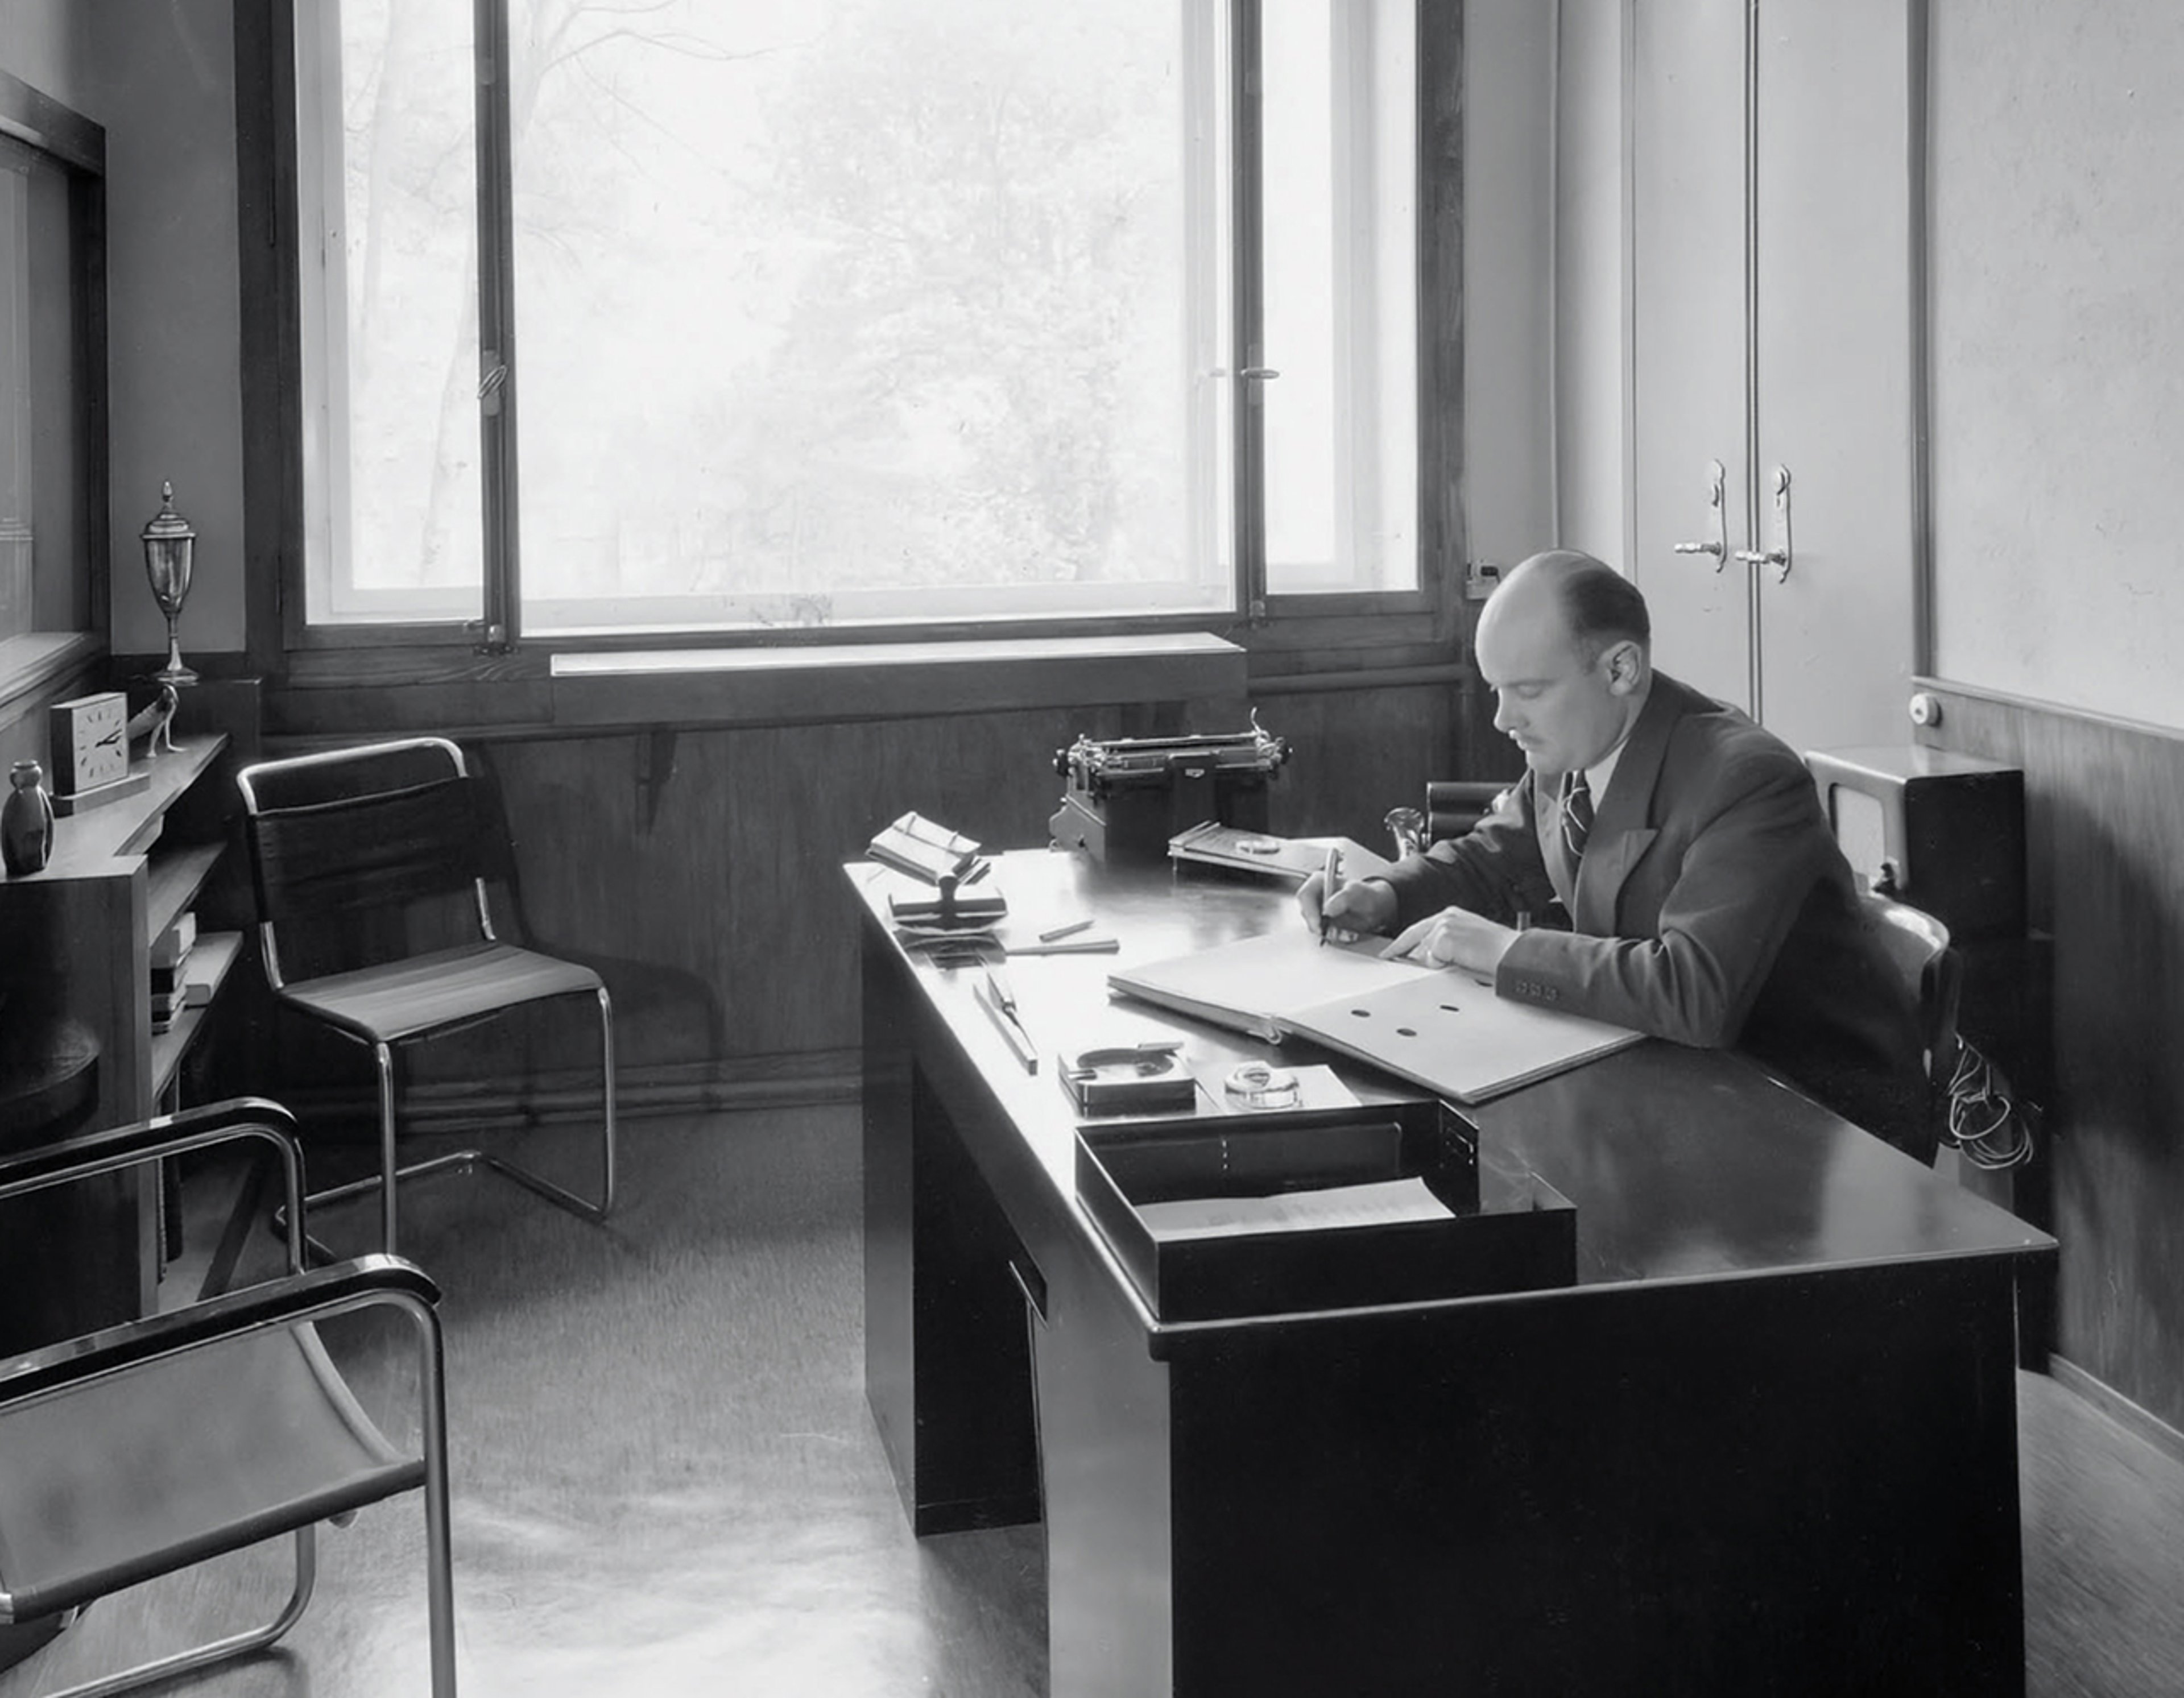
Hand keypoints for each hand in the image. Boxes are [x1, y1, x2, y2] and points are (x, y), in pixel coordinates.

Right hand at [1299, 873, 1396, 940]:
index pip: (1305, 896)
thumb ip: (1343, 899)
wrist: (1375, 908)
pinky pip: (1320, 932)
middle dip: (1318, 924)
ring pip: (1312, 924)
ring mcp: (1318, 909)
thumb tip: (1328, 909)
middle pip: (1306, 912)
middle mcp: (1316, 895)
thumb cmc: (1366, 896)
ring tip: (1342, 931)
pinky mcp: (1322, 922)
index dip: (1309, 911)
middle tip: (1330, 931)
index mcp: (1320, 881)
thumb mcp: (1358, 894)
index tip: (1319, 924)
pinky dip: (1331, 936)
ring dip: (1326, 932)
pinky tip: (1342, 933)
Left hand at [1382, 905, 1517, 979]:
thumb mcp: (1468, 942)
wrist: (1512, 953)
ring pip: (1422, 950)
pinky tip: (1458, 963)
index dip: (1405, 940)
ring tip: (1454, 964)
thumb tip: (1429, 957)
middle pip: (1413, 935)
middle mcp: (1446, 916)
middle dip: (1400, 948)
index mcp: (1452, 915)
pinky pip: (1430, 958)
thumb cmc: (1497, 951)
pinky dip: (1439, 965)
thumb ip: (1447, 945)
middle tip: (1387, 957)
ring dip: (1431, 962)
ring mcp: (1444, 926)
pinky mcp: (1444, 938)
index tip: (1393, 949)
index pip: (1420, 927)